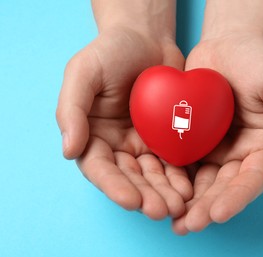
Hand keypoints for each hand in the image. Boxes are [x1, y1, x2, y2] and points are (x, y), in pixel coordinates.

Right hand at [56, 7, 192, 218]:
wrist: (146, 38)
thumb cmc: (110, 52)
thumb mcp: (83, 73)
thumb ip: (71, 110)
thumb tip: (69, 151)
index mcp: (93, 136)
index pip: (100, 168)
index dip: (114, 186)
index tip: (131, 200)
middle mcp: (118, 146)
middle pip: (130, 178)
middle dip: (145, 196)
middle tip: (162, 210)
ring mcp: (144, 144)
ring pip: (154, 175)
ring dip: (165, 192)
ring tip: (180, 205)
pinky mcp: (167, 138)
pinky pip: (174, 160)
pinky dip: (181, 176)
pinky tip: (191, 187)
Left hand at [172, 32, 262, 233]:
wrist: (228, 42)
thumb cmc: (260, 60)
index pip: (252, 178)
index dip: (237, 197)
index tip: (218, 213)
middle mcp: (239, 153)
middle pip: (224, 186)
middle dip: (208, 207)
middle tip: (189, 225)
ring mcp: (215, 148)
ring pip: (201, 181)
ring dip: (188, 203)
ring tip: (173, 221)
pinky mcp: (192, 139)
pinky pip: (182, 162)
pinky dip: (172, 179)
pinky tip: (159, 192)